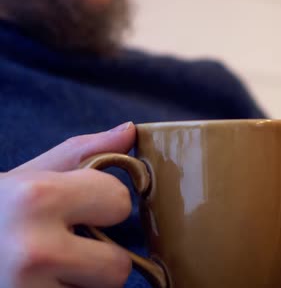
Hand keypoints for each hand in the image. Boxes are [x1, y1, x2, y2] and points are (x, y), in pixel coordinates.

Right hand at [0, 122, 135, 287]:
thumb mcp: (27, 176)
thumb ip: (83, 153)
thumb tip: (131, 131)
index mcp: (36, 199)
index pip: (120, 202)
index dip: (106, 204)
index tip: (85, 207)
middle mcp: (32, 250)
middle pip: (117, 268)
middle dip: (99, 259)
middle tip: (66, 248)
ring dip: (81, 285)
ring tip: (46, 270)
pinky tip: (38, 285)